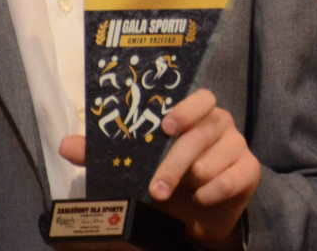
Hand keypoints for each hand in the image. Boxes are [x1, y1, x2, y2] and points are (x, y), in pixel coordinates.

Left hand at [63, 88, 260, 250]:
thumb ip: (104, 155)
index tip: (166, 126)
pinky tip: (202, 198)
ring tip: (183, 192)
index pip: (201, 99)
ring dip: (193, 181)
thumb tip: (66, 144)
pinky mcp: (249, 171)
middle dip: (175, 164)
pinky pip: (233, 178)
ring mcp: (238, 147)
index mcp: (197, 115)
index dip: (185, 109)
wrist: (196, 217)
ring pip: (215, 159)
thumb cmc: (168, 182)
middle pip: (201, 135)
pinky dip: (214, 192)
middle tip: (157, 189)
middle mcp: (221, 125)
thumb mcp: (136, 168)